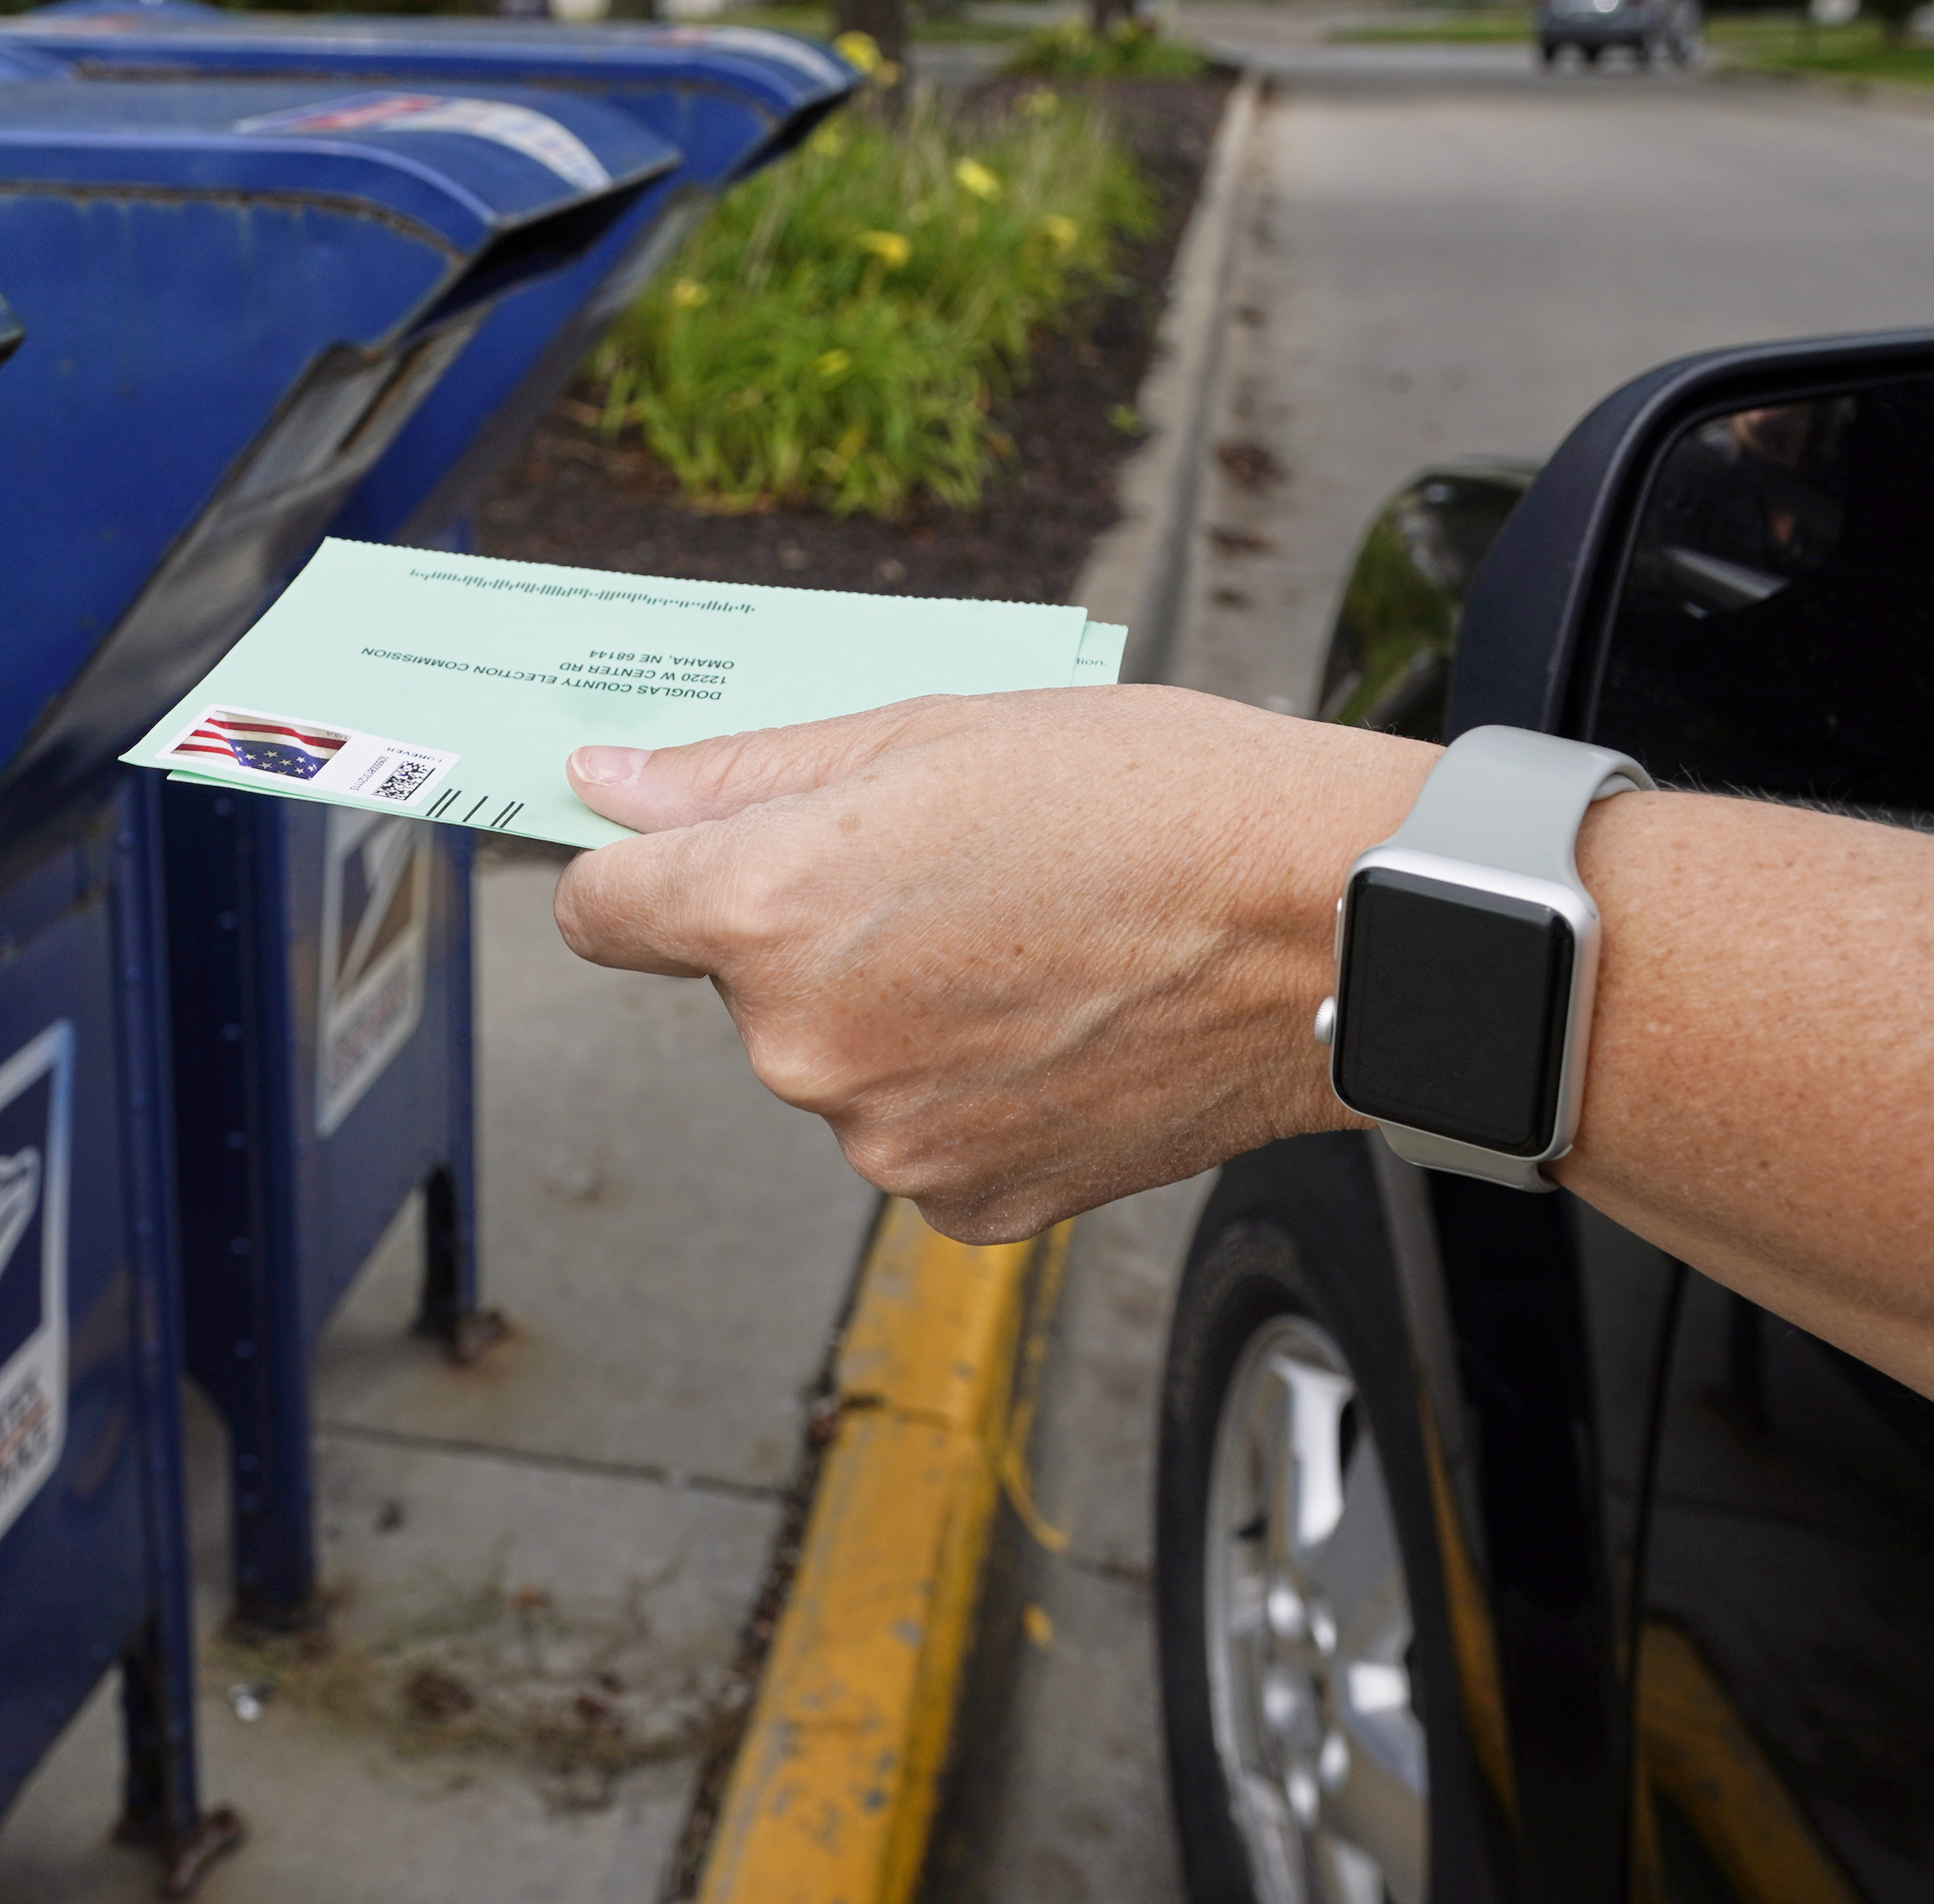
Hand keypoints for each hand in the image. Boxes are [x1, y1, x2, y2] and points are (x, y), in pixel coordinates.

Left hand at [551, 685, 1435, 1240]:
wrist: (1331, 928)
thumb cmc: (1156, 801)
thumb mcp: (929, 731)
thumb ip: (743, 775)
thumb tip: (609, 784)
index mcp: (771, 913)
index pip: (602, 911)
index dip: (645, 870)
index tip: (689, 855)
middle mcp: (803, 1047)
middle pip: (741, 985)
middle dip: (815, 931)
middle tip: (955, 877)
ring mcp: (885, 1139)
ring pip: (837, 1060)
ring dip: (897, 1010)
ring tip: (1032, 946)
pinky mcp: (967, 1203)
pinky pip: (919, 1131)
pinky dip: (967, 1085)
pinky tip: (1059, 1025)